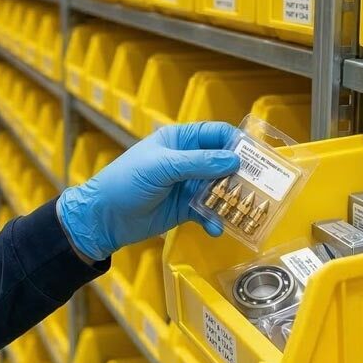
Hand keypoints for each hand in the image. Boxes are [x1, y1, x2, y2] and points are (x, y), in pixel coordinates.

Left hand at [57, 122, 239, 260]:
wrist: (103, 218)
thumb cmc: (125, 182)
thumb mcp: (162, 168)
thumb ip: (199, 163)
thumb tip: (234, 160)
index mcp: (180, 140)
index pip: (216, 134)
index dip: (237, 142)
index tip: (257, 156)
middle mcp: (187, 160)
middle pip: (223, 162)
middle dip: (240, 174)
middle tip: (259, 187)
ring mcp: (187, 185)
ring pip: (219, 189)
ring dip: (230, 200)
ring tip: (242, 210)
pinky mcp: (185, 209)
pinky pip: (208, 211)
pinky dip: (215, 219)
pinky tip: (217, 228)